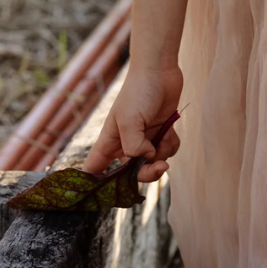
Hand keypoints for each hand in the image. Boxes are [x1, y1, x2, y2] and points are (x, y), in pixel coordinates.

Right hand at [82, 63, 183, 183]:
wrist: (160, 70)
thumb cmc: (139, 91)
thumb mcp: (129, 120)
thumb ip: (133, 146)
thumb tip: (146, 159)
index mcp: (109, 142)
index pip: (94, 170)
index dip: (95, 186)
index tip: (102, 197)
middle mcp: (125, 143)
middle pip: (131, 174)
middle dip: (147, 173)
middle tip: (159, 165)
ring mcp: (144, 138)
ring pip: (153, 163)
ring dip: (163, 154)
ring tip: (164, 135)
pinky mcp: (161, 132)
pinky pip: (168, 151)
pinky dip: (172, 144)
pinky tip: (170, 129)